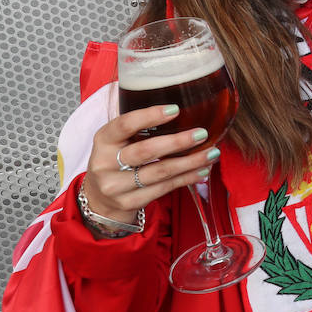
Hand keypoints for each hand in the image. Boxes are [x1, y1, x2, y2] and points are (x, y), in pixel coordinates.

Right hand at [82, 104, 219, 223]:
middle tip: (202, 134)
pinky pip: (164, 188)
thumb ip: (139, 128)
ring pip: (160, 172)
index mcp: (103, 140)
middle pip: (146, 151)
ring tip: (212, 153)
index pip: (125, 125)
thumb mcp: (118, 141)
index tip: (175, 109)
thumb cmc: (116, 161)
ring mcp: (116, 186)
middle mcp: (105, 164)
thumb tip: (181, 112)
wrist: (99, 199)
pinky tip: (202, 170)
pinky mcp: (129, 202)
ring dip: (190, 162)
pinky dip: (187, 178)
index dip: (150, 116)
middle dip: (178, 142)